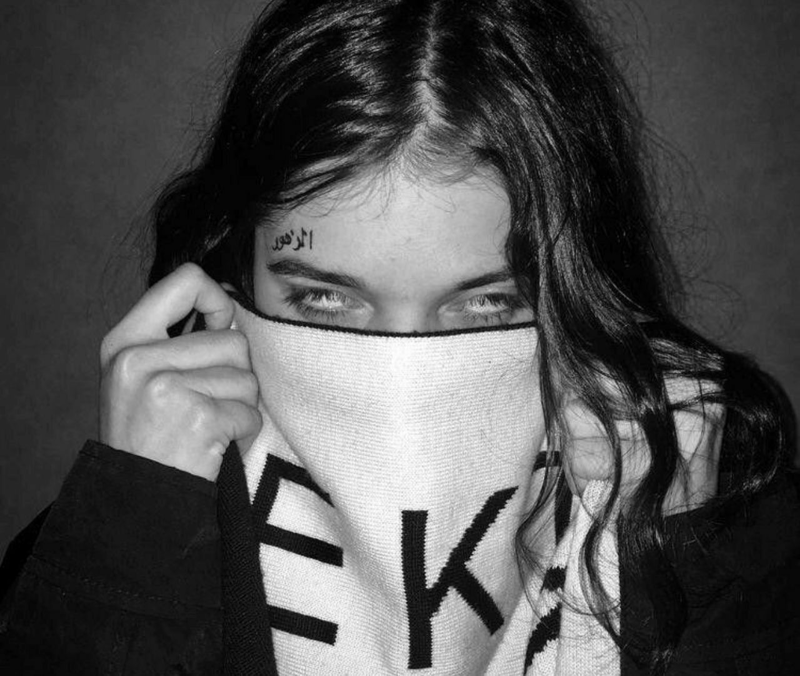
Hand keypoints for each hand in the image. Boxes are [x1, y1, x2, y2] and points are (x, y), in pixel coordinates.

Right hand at [99, 263, 260, 480]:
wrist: (134, 502)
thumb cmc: (147, 438)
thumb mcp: (140, 378)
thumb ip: (177, 341)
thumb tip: (230, 310)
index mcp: (125, 341)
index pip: (185, 281)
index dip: (218, 301)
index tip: (222, 326)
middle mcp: (139, 359)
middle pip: (233, 340)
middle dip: (236, 376)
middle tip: (210, 405)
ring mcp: (166, 388)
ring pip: (246, 377)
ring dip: (241, 407)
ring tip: (209, 428)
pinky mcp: (197, 418)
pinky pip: (250, 413)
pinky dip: (243, 434)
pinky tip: (216, 446)